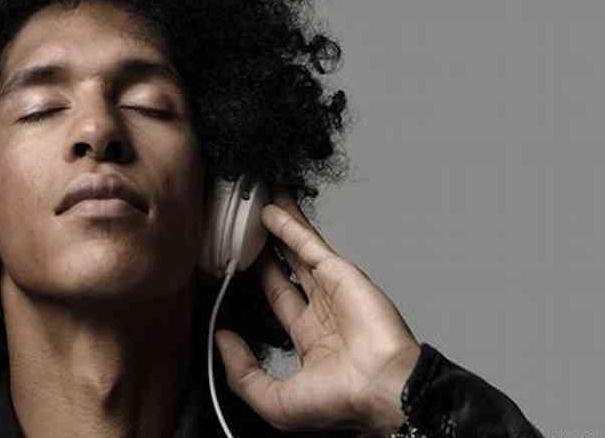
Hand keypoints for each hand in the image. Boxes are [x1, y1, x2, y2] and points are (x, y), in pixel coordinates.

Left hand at [214, 186, 420, 435]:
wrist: (382, 391)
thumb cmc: (341, 403)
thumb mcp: (275, 400)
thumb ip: (243, 372)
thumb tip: (221, 339)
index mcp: (311, 340)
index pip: (278, 298)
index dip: (258, 278)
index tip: (238, 261)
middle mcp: (323, 311)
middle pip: (286, 267)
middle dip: (268, 246)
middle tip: (248, 224)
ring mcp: (334, 289)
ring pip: (298, 249)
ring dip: (278, 225)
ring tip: (257, 202)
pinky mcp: (342, 274)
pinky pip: (308, 245)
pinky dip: (290, 226)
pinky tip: (271, 210)